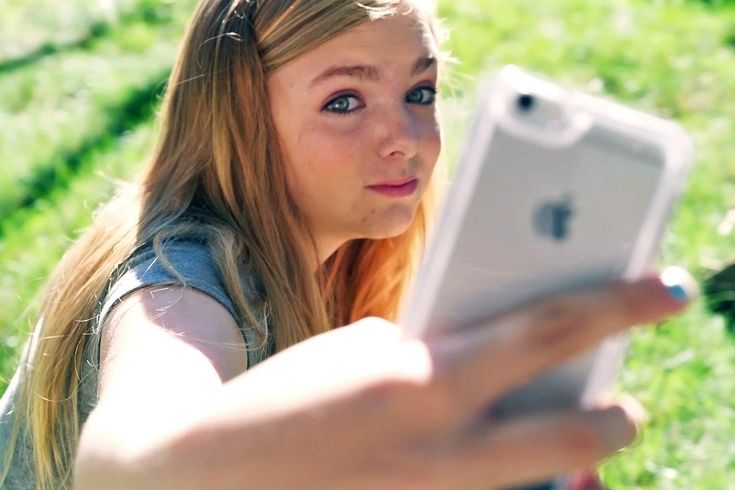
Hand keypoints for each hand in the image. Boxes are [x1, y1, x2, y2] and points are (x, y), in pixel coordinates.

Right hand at [145, 272, 689, 489]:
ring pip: (547, 485)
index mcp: (426, 374)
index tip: (665, 287)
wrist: (212, 475)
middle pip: (576, 426)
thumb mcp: (365, 353)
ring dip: (576, 464)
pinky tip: (531, 476)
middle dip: (618, 415)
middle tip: (631, 404)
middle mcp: (442, 445)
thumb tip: (491, 367)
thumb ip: (434, 355)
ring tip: (591, 440)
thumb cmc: (288, 398)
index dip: (618, 302)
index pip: (547, 326)